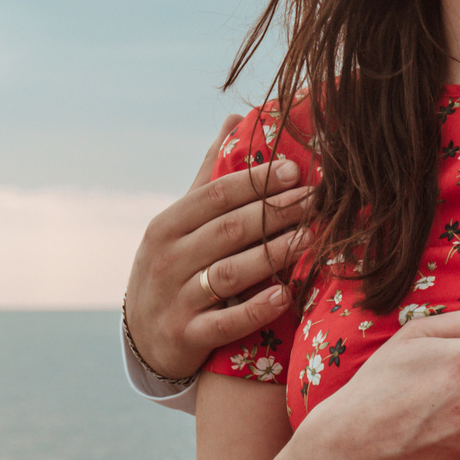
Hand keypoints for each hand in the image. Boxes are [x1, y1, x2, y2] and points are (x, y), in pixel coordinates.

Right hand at [124, 116, 314, 381]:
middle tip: (315, 201)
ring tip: (309, 240)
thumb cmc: (175, 269)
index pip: (215, 195)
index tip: (295, 170)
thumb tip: (235, 119)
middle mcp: (167, 259)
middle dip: (274, 213)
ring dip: (271, 256)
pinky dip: (255, 309)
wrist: (144, 340)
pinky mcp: (186, 336)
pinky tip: (284, 295)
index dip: (256, 181)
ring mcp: (175, 299)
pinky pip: (225, 322)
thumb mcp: (181, 225)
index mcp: (167, 226)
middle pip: (228, 230)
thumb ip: (210, 176)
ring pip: (229, 274)